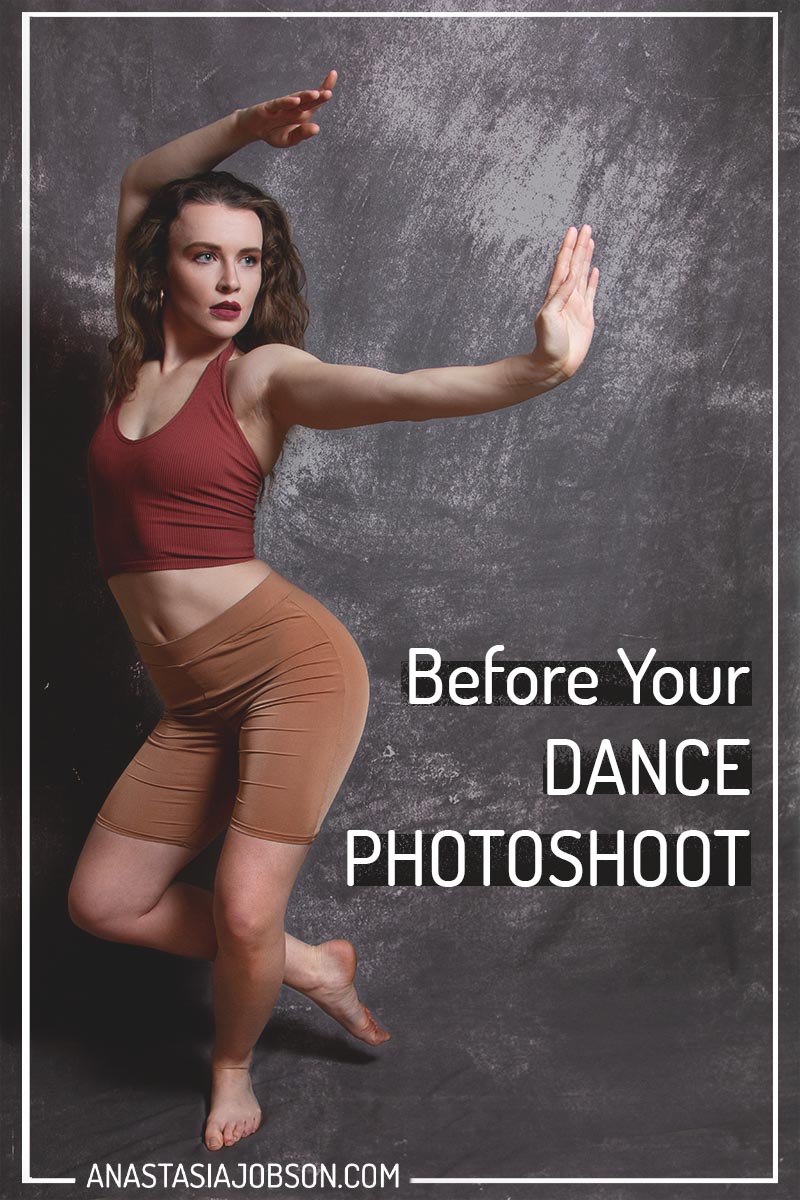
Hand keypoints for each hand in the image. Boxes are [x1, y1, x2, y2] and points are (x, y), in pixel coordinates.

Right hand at [236, 69, 337, 147]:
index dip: (324, 89)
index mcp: (302, 114)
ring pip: (296, 99)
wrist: (254, 129)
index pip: (316, 101)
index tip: (334, 74)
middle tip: (328, 93)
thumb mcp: (290, 139)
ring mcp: (282, 106)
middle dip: (319, 95)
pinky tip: (295, 101)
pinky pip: (279, 104)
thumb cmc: (274, 132)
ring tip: (316, 94)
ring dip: (305, 96)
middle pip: (308, 100)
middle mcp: (294, 107)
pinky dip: (287, 102)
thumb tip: (316, 128)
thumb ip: (302, 134)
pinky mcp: (269, 107)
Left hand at [529, 225, 598, 379]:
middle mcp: (565, 297)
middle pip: (575, 265)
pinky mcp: (585, 316)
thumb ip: (560, 296)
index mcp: (555, 295)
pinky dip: (592, 281)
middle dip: (580, 246)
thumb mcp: (549, 317)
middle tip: (586, 227)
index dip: (569, 248)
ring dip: (586, 258)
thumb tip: (570, 276)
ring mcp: (576, 305)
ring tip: (591, 241)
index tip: (574, 230)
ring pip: (583, 275)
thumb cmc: (548, 344)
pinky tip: (594, 270)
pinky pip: (590, 293)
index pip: (563, 265)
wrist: (554, 365)